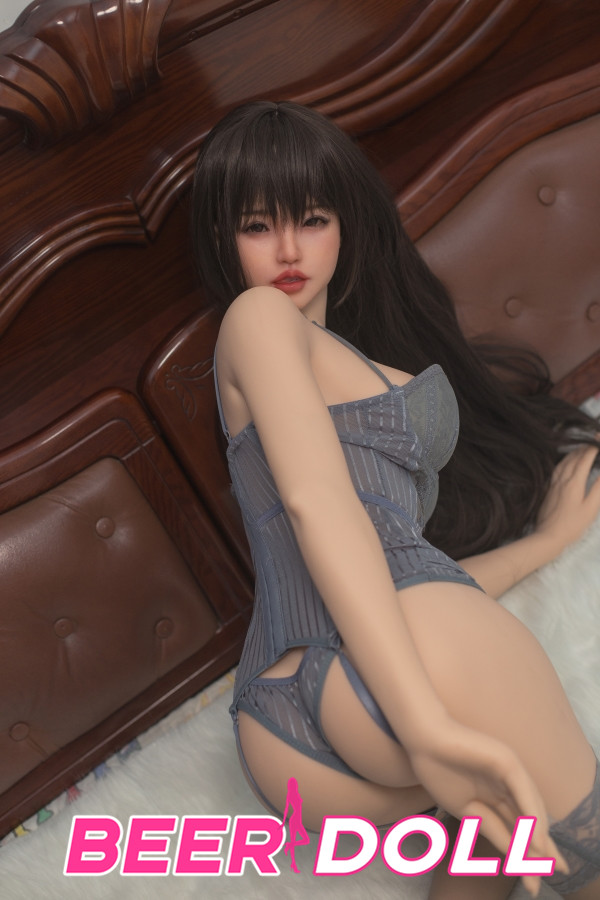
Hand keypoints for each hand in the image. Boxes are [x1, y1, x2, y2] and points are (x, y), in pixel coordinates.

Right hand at [408, 718, 568, 895]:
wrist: (422, 741)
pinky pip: (524, 792)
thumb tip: (511, 850)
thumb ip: (490, 827)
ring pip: (531, 808)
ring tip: (545, 863)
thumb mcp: (466, 809)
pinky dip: (532, 816)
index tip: (532, 881)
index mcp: (496, 793)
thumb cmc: (436, 770)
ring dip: (541, 837)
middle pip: (531, 819)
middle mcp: (508, 783)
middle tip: (559, 873)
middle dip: (543, 848)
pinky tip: (537, 838)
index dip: (525, 853)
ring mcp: (510, 770)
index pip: (517, 826)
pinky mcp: (507, 761)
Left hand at [535, 444, 599, 553]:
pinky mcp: (548, 490)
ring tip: (580, 449)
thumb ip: (599, 488)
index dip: (592, 449)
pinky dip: (563, 462)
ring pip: (563, 463)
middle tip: (592, 443)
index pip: (584, 460)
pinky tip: (564, 464)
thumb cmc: (573, 525)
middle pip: (573, 458)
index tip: (598, 442)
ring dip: (572, 454)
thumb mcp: (591, 508)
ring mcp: (553, 484)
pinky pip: (556, 470)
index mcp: (574, 482)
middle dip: (583, 448)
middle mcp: (562, 479)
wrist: (548, 536)